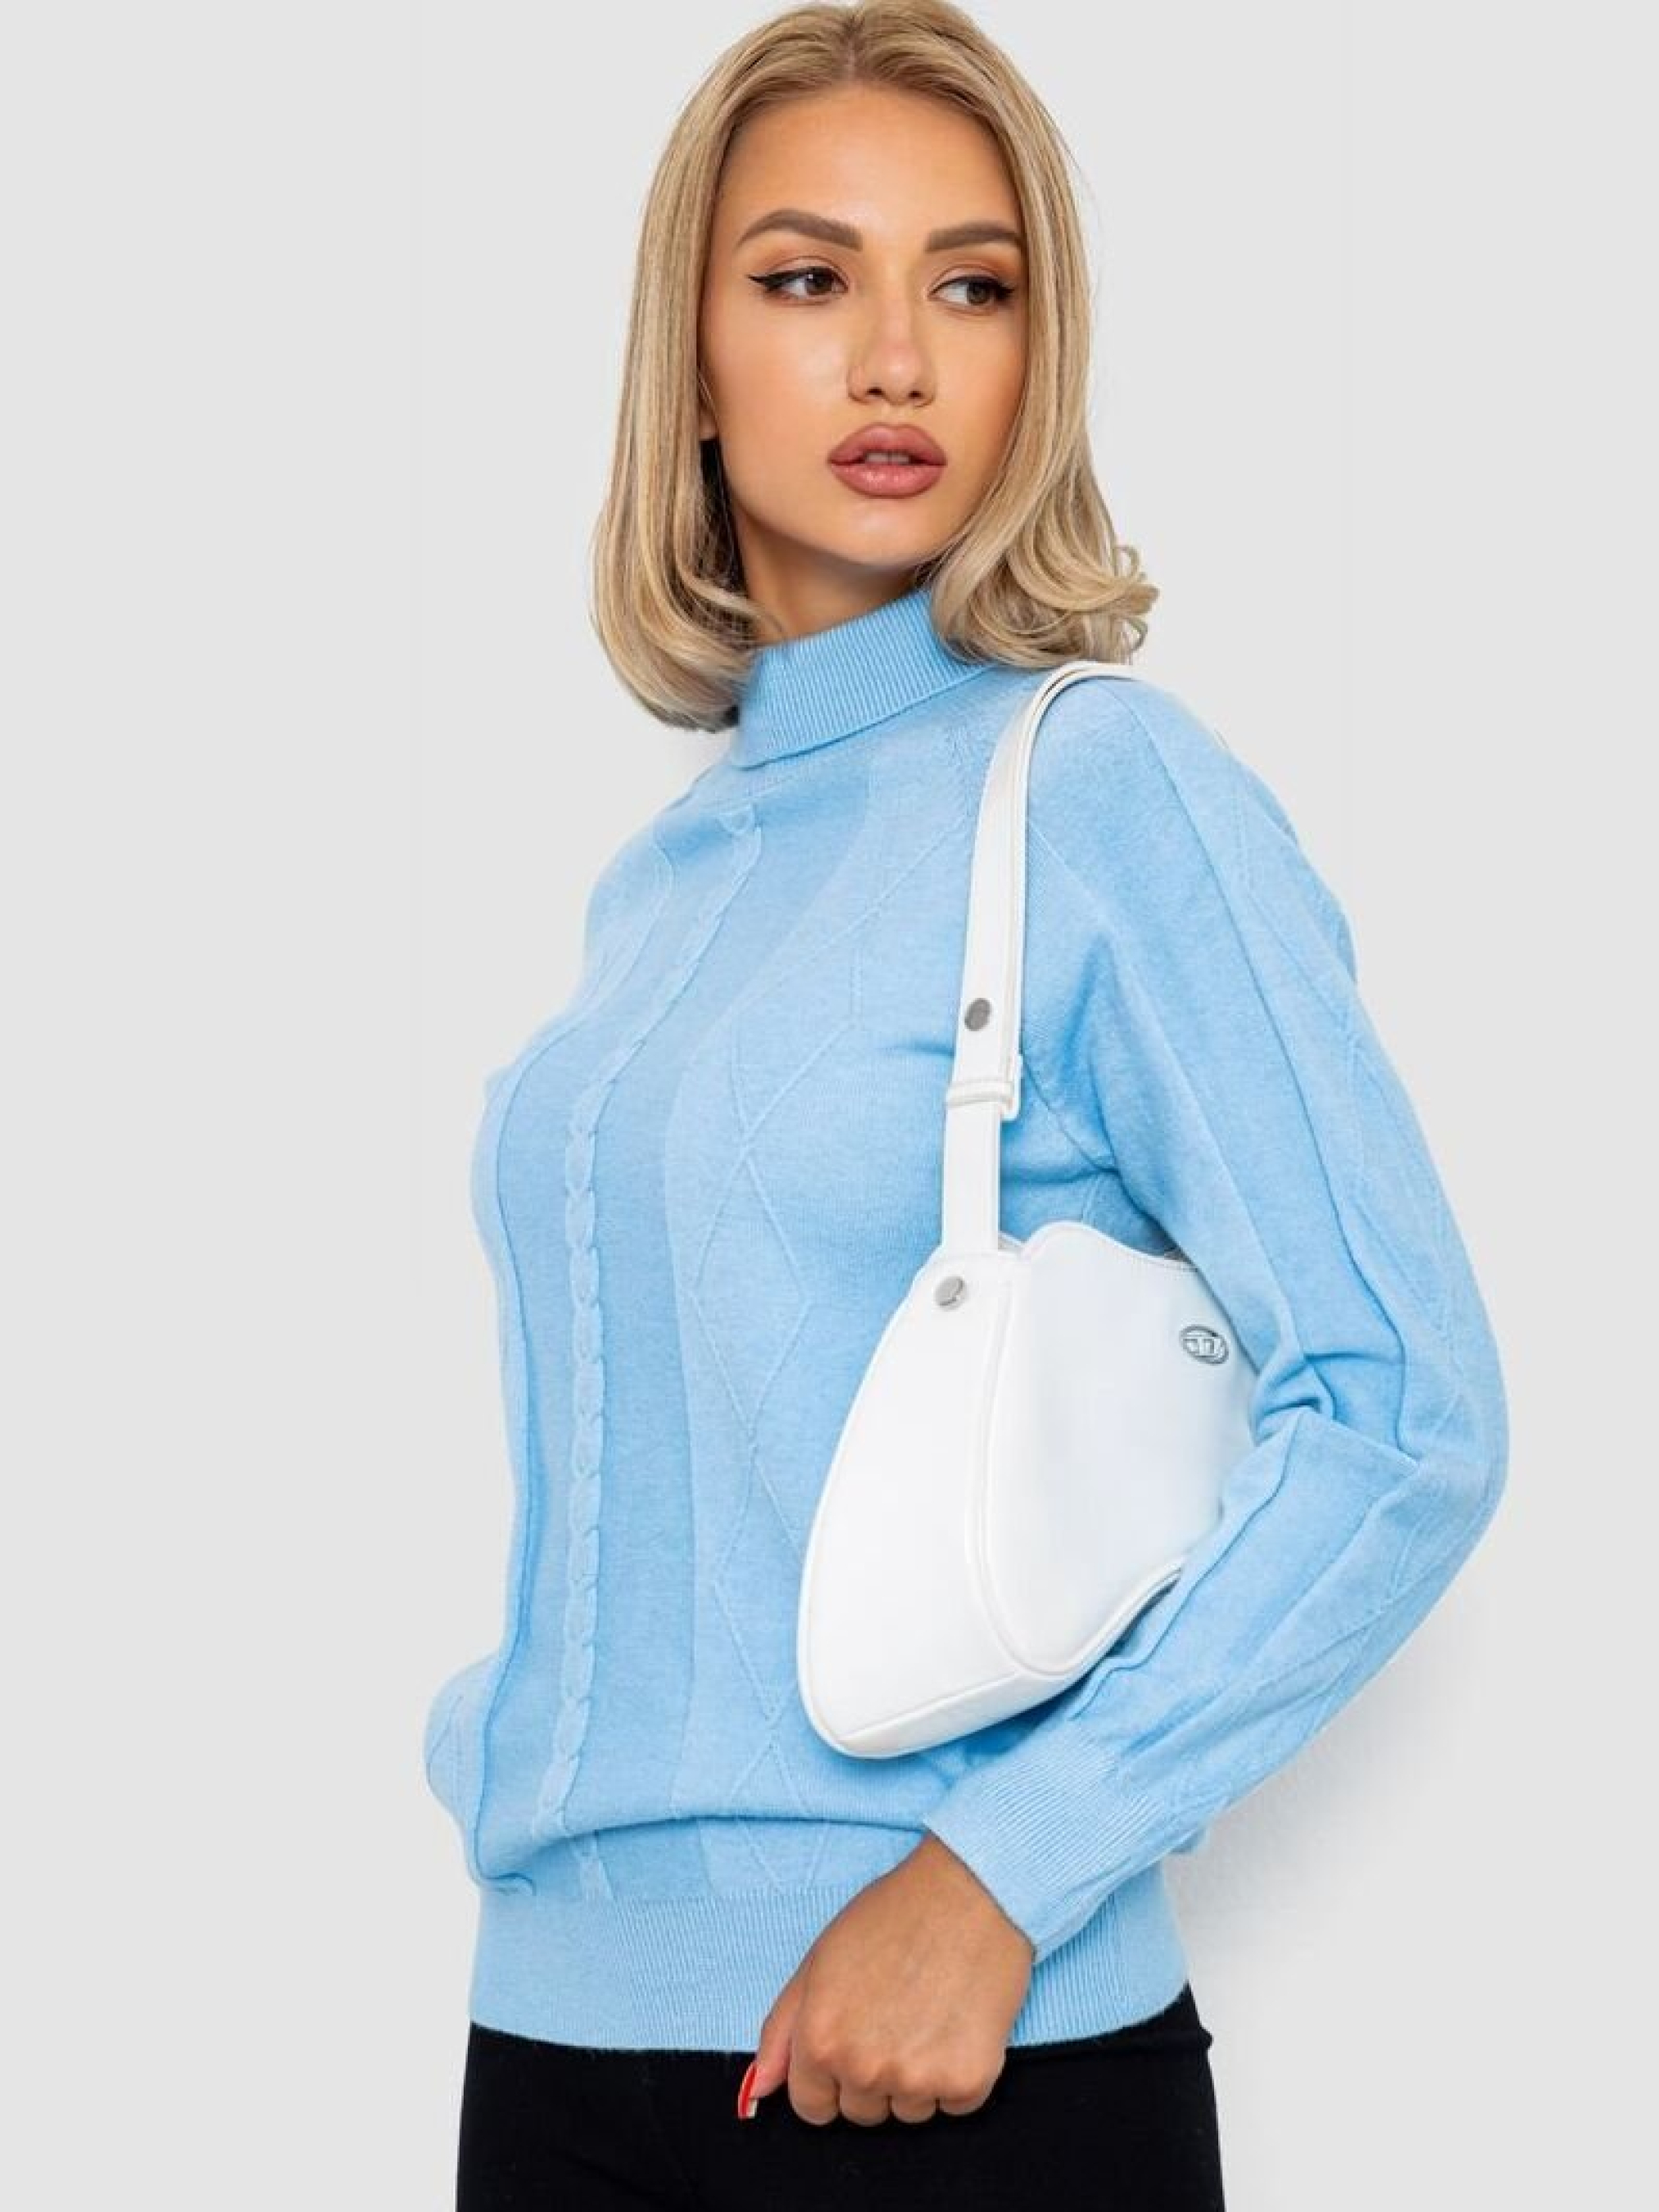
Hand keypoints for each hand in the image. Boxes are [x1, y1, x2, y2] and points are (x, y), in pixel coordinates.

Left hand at [741, 1832, 1034, 2125]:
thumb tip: (759, 2090)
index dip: (830, 2075)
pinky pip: (955, 2106)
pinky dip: (960, 2075)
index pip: (811, 2108)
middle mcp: (863, 2069)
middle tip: (896, 2014)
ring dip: (918, 2076)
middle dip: (873, 2075)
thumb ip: (782, 2029)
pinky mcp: (968, 2081)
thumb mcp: (820, 1960)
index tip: (853, 2041)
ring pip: (909, 2111)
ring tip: (929, 2012)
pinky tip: (960, 2022)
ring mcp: (917, 2079)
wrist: (969, 1893)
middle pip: (862, 2112)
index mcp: (819, 2040)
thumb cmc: (892, 1916)